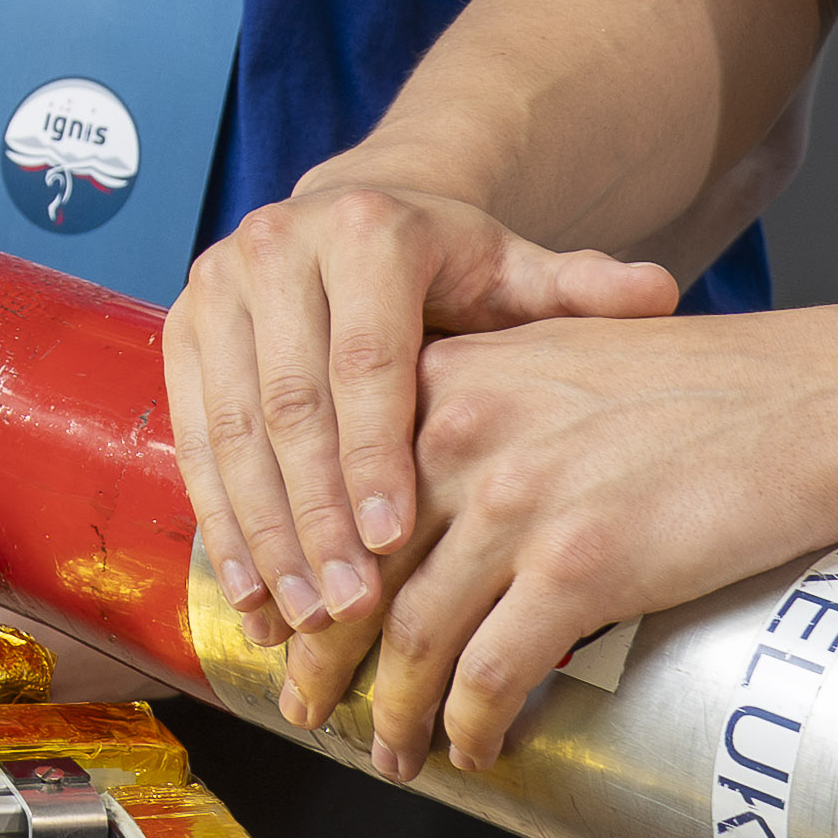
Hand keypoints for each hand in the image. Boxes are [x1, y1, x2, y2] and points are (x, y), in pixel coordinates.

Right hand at [162, 178, 675, 640]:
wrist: (350, 217)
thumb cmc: (448, 265)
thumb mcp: (513, 269)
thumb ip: (578, 291)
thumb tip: (658, 294)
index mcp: (365, 232)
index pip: (365, 360)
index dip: (372, 456)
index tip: (394, 542)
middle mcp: (277, 248)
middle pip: (288, 403)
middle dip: (314, 518)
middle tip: (346, 610)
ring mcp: (216, 287)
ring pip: (230, 430)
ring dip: (262, 534)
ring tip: (299, 620)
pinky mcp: (180, 329)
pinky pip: (191, 438)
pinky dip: (220, 521)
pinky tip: (250, 592)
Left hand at [290, 304, 837, 778]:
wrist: (812, 400)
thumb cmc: (697, 387)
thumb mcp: (554, 361)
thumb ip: (476, 413)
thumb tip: (422, 497)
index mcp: (445, 382)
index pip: (339, 493)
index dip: (306, 572)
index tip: (291, 623)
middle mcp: (460, 437)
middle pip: (354, 572)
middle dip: (323, 656)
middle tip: (307, 705)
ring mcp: (515, 505)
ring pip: (414, 637)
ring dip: (395, 713)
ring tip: (391, 752)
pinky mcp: (578, 568)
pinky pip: (494, 674)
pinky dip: (473, 726)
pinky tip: (476, 748)